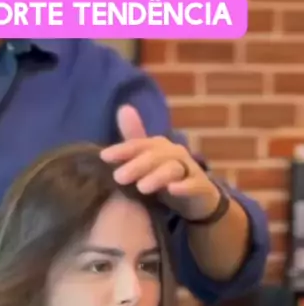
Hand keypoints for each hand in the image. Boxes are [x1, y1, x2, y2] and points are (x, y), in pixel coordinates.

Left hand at [100, 105, 220, 220]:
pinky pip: (194, 184)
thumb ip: (134, 139)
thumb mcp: (148, 159)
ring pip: (173, 169)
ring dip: (158, 176)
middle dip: (137, 165)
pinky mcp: (202, 187)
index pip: (139, 144)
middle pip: (155, 155)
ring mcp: (190, 169)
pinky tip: (172, 190)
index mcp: (158, 146)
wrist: (198, 197)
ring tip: (141, 187)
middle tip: (118, 177)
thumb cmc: (166, 176)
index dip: (123, 149)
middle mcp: (174, 153)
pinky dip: (185, 186)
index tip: (104, 156)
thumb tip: (123, 108)